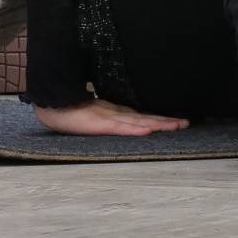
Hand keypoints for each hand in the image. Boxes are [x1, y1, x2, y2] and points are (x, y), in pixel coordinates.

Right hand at [34, 99, 188, 136]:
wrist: (50, 106)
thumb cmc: (68, 111)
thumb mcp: (93, 114)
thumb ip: (107, 116)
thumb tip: (124, 121)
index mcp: (114, 112)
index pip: (142, 116)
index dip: (160, 118)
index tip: (178, 121)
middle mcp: (115, 113)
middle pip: (146, 117)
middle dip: (167, 121)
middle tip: (186, 123)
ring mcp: (108, 117)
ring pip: (139, 121)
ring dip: (159, 124)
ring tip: (177, 126)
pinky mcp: (100, 123)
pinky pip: (120, 127)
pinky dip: (135, 129)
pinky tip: (147, 131)